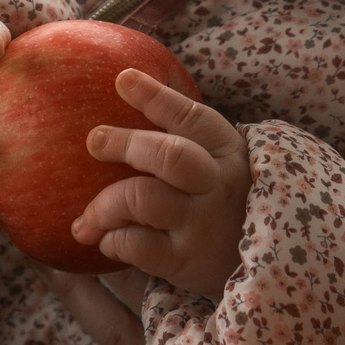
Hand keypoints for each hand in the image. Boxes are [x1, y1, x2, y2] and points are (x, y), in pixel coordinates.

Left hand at [74, 68, 250, 295]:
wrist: (261, 265)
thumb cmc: (222, 202)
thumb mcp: (219, 162)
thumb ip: (182, 135)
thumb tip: (125, 84)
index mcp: (225, 151)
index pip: (191, 117)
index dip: (156, 96)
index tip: (122, 79)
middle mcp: (216, 184)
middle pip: (168, 155)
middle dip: (125, 143)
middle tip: (94, 141)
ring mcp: (201, 223)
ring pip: (141, 198)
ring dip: (103, 207)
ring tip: (84, 222)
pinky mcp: (185, 260)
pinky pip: (137, 245)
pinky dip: (113, 240)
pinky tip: (107, 242)